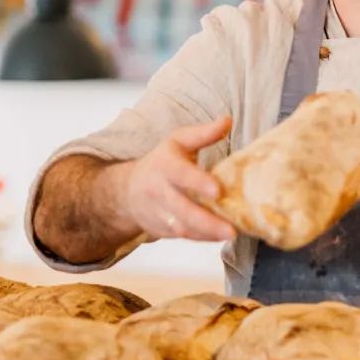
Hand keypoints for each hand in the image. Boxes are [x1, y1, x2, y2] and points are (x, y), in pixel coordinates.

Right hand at [118, 117, 237, 241]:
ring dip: (207, 233)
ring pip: (182, 228)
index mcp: (164, 165)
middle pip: (182, 209)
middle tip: (232, 229)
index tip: (217, 190)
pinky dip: (203, 238)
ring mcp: (159, 213)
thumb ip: (203, 134)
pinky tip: (220, 237)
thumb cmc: (161, 162)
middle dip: (206, 221)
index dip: (197, 182)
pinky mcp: (163, 230)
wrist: (126, 191)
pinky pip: (184, 237)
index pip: (180, 174)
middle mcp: (159, 191)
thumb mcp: (178, 141)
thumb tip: (228, 121)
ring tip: (231, 234)